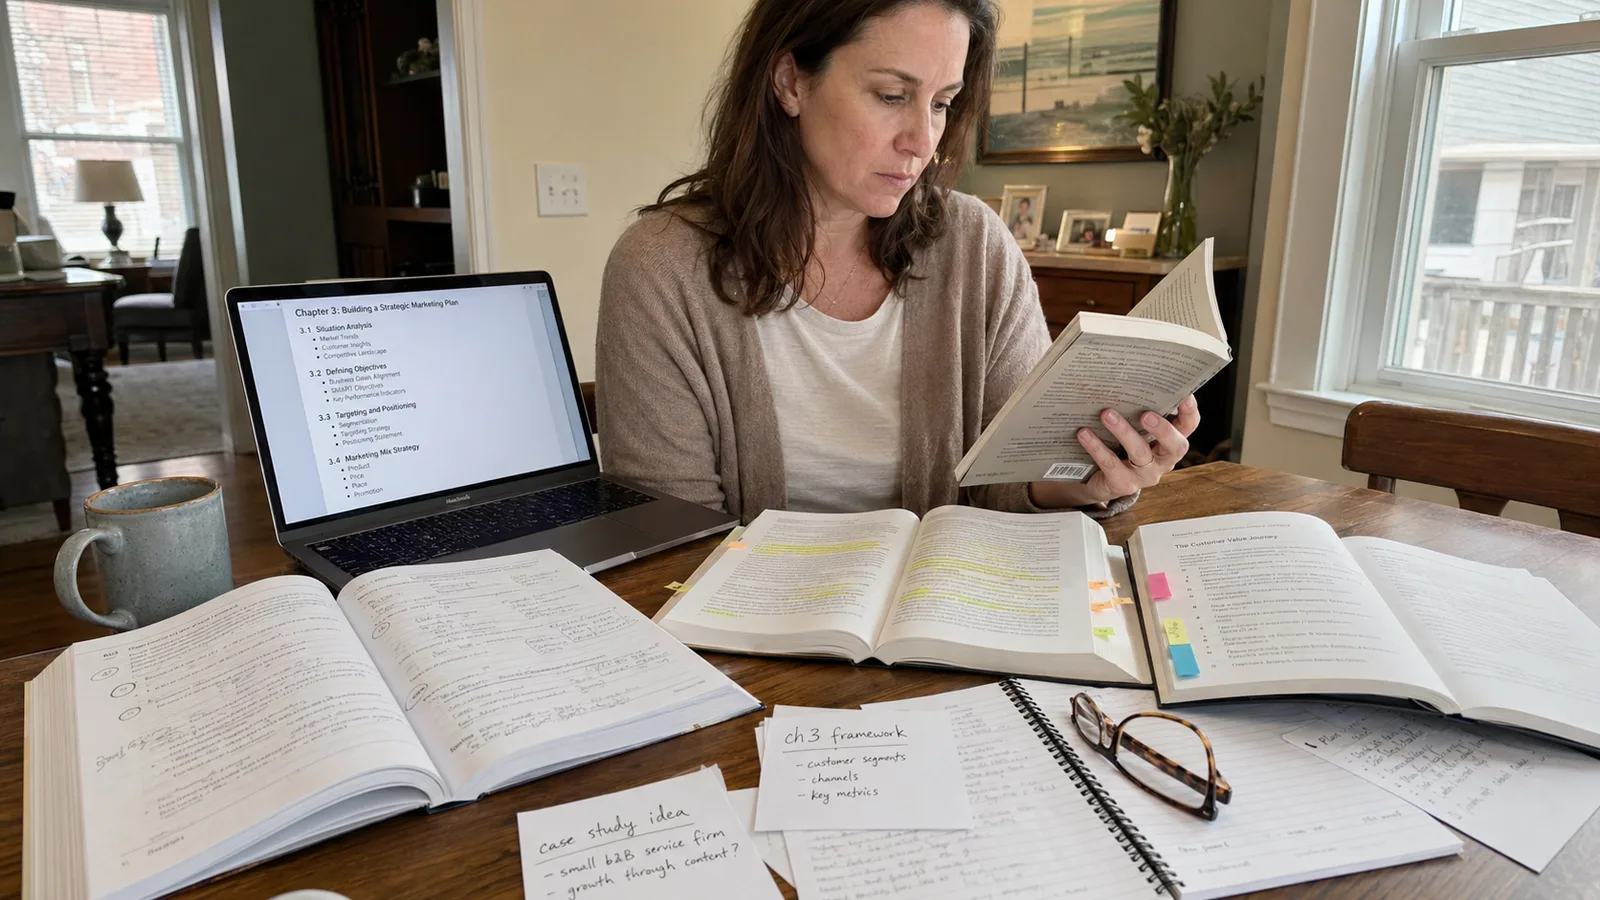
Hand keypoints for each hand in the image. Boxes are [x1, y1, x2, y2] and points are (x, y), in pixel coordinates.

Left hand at [1029, 396, 1199, 508]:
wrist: (1098, 478)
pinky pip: (1111, 465)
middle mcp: (1163, 459)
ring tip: (1106, 414)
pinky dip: (1097, 448)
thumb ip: (1135, 406)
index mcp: (1169, 441)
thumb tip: (1121, 371)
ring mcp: (1144, 474)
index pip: (1188, 426)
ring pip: (1140, 454)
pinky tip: (1084, 433)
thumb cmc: (1119, 444)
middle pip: (1175, 446)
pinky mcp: (1123, 484)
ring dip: (1124, 432)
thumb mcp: (1132, 425)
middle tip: (1146, 414)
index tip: (1185, 395)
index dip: (1190, 412)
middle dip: (1162, 429)